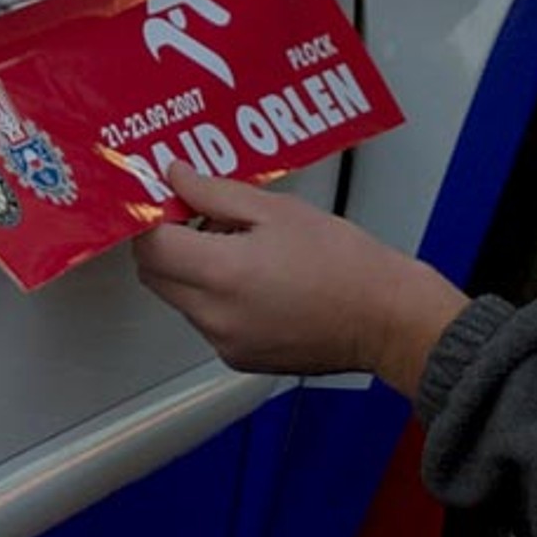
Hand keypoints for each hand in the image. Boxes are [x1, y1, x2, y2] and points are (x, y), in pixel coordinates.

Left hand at [133, 165, 467, 396]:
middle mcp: (214, 316)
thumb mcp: (278, 210)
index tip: (168, 199)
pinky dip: (216, 297)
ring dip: (193, 269)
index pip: (151, 245)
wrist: (384, 317)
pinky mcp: (239, 358)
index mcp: (222, 274)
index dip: (152, 217)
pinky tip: (257, 278)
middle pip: (156, 275)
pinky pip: (207, 320)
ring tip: (243, 245)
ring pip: (181, 298)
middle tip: (202, 215)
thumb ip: (216, 193)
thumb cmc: (343, 261)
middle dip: (167, 242)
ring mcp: (224, 343)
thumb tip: (177, 177)